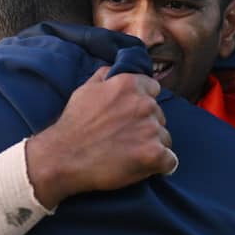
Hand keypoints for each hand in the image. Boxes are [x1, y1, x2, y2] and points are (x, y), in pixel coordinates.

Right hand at [26, 67, 176, 208]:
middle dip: (147, 127)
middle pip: (160, 116)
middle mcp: (144, 104)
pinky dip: (161, 166)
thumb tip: (116, 68)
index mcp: (130, 85)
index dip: (142, 105)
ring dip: (153, 146)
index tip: (131, 118)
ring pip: (165, 138)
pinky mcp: (154, 154)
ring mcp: (151, 129)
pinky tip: (145, 167)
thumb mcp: (85, 89)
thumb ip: (106, 75)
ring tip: (130, 155)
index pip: (154, 90)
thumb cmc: (73, 124)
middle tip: (126, 139)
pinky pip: (170, 161)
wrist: (63, 157)